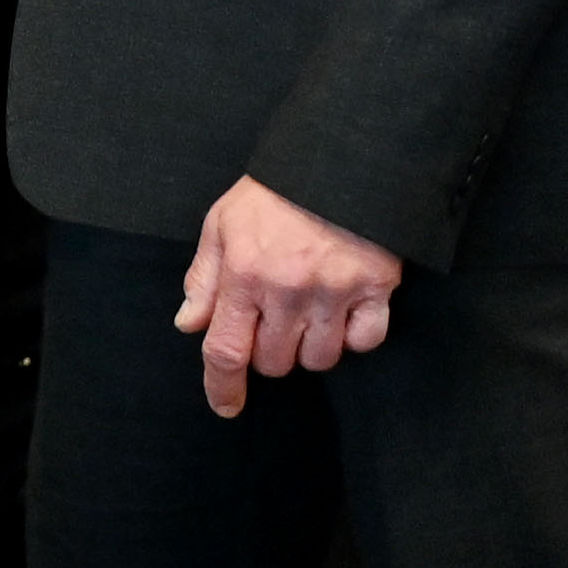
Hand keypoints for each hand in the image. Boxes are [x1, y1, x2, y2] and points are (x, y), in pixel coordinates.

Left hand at [175, 175, 399, 417]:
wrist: (341, 161)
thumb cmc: (275, 194)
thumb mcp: (223, 224)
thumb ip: (205, 277)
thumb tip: (190, 323)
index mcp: (243, 275)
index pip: (225, 350)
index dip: (222, 386)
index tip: (225, 406)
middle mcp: (287, 290)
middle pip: (274, 361)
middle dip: (268, 354)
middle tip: (274, 324)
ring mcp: (335, 291)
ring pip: (320, 358)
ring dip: (311, 349)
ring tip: (309, 315)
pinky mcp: (377, 287)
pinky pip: (366, 341)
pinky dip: (356, 337)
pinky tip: (346, 313)